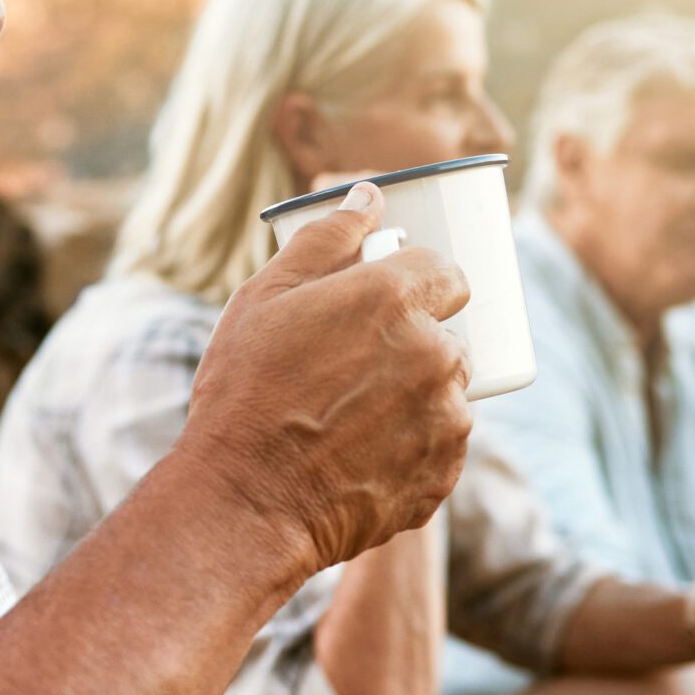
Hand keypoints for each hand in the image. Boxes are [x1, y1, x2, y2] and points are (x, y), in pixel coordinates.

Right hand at [180, 182, 472, 572]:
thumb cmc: (246, 392)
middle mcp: (434, 354)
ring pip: (446, 394)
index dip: (418, 283)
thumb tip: (369, 195)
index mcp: (395, 298)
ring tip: (351, 418)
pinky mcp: (443, 474)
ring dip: (415, 398)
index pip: (446, 271)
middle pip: (448, 335)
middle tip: (352, 368)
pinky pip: (441, 447)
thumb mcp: (266, 297)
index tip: (388, 302)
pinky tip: (360, 454)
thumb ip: (326, 236)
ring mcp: (445, 419)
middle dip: (412, 344)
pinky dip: (412, 447)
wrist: (248, 500)